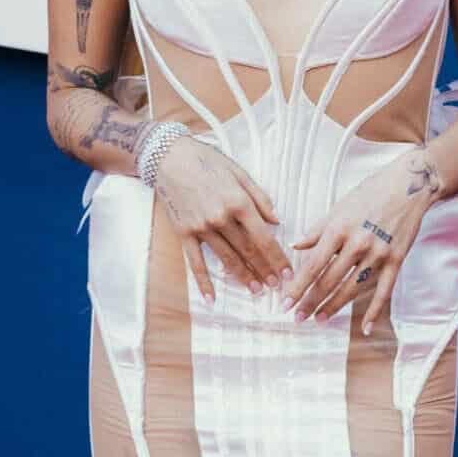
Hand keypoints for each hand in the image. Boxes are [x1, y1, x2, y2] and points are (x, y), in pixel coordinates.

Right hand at [151, 134, 291, 302]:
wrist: (169, 158)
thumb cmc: (208, 162)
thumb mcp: (240, 173)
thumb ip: (260, 198)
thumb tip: (278, 221)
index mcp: (238, 202)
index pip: (264, 237)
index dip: (277, 258)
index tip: (288, 273)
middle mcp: (221, 218)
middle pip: (248, 251)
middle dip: (264, 271)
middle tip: (277, 287)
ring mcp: (202, 227)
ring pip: (227, 259)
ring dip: (243, 276)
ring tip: (256, 291)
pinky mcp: (184, 233)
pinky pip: (196, 262)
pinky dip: (204, 282)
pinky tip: (212, 299)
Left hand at [284, 150, 441, 336]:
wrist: (409, 184)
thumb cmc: (370, 193)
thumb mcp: (338, 207)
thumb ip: (316, 230)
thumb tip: (295, 246)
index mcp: (338, 229)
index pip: (313, 265)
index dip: (298, 287)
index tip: (285, 303)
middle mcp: (357, 244)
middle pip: (329, 280)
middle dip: (311, 301)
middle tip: (298, 317)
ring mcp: (378, 254)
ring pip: (352, 288)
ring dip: (334, 307)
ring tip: (319, 319)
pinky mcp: (396, 260)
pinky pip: (383, 290)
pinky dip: (373, 310)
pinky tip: (364, 328)